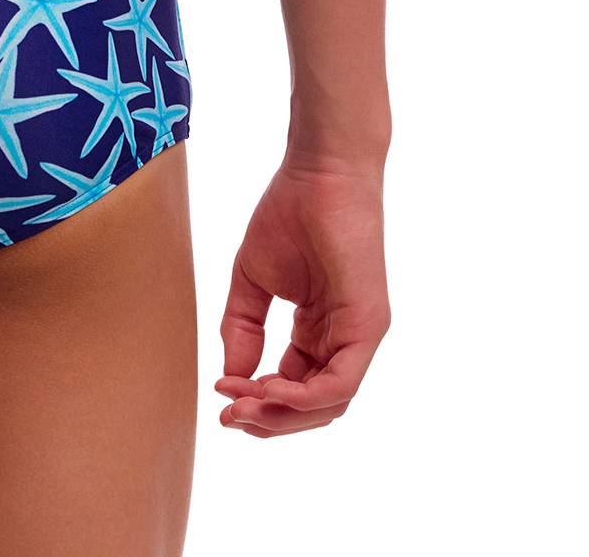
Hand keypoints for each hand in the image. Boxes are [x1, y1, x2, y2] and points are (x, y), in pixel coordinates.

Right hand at [216, 161, 388, 436]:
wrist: (318, 169)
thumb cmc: (289, 211)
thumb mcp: (251, 279)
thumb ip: (241, 329)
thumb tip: (231, 378)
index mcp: (318, 329)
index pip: (293, 386)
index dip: (257, 399)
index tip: (220, 396)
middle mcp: (342, 339)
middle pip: (312, 406)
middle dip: (268, 418)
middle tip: (228, 416)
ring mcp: (359, 335)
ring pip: (328, 404)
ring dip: (282, 413)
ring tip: (242, 403)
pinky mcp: (368, 326)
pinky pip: (341, 383)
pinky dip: (303, 396)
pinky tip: (266, 387)